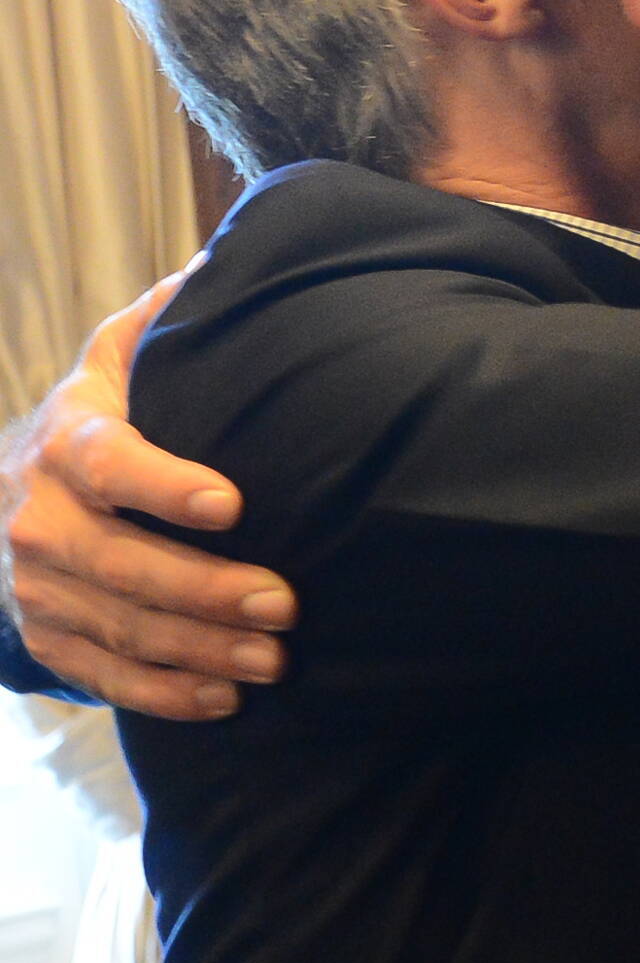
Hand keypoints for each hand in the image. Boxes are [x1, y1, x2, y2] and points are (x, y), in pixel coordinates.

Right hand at [1, 275, 294, 718]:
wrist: (6, 491)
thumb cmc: (98, 416)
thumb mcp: (116, 356)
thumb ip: (166, 318)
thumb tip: (221, 264)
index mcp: (67, 440)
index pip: (110, 463)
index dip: (166, 486)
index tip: (235, 504)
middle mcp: (40, 517)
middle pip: (122, 563)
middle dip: (208, 589)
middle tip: (288, 602)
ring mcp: (38, 585)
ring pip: (121, 626)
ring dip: (201, 648)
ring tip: (277, 658)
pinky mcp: (49, 636)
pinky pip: (105, 675)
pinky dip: (166, 692)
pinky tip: (227, 698)